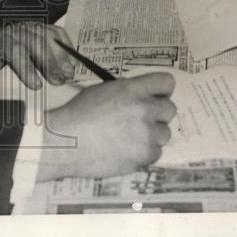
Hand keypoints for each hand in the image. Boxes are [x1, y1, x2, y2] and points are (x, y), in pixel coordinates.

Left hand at [0, 22, 76, 89]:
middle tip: (61, 81)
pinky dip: (64, 43)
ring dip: (60, 53)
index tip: (37, 86)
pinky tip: (71, 59)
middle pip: (33, 40)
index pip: (12, 49)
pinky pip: (53, 31)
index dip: (26, 66)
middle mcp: (10, 31)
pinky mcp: (35, 28)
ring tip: (70, 73)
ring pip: (46, 34)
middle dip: (49, 61)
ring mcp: (25, 27)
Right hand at [37, 72, 176, 180]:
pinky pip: (156, 153)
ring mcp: (146, 134)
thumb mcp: (101, 91)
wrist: (66, 141)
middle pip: (170, 109)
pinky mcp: (144, 155)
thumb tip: (142, 96)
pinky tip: (127, 150)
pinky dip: (144, 153)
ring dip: (152, 135)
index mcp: (132, 89)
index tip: (157, 96)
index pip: (166, 82)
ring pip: (164, 133)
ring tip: (131, 137)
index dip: (162, 90)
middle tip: (142, 119)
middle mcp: (144, 109)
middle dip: (158, 114)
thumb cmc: (78, 115)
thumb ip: (126, 91)